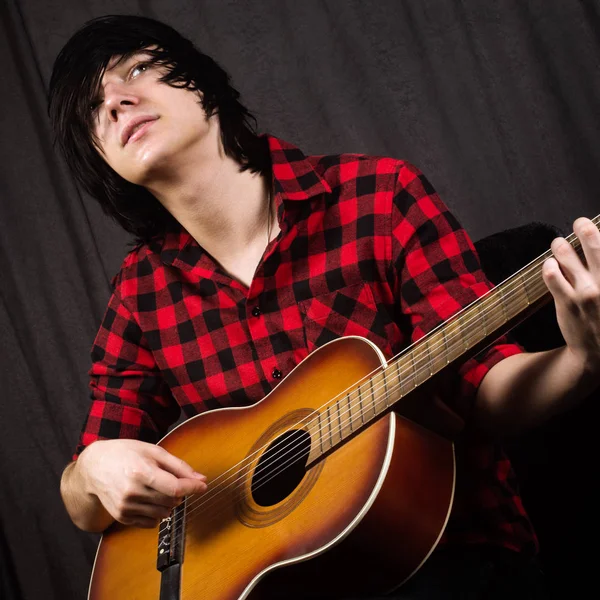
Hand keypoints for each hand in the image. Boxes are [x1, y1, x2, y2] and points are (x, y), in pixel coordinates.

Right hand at [78, 439, 207, 527]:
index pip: (175, 488)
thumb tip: (201, 479)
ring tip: (158, 488)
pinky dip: (157, 512)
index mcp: (141, 472)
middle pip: (171, 501)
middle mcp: (132, 492)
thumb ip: (179, 466)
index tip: (203, 486)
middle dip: (179, 492)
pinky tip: (149, 498)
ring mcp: (125, 507)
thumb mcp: (154, 451)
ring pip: (163, 513)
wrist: (94, 467)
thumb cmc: (126, 454)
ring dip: (168, 503)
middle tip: (172, 480)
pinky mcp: (122, 517)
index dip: (193, 488)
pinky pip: (151, 523)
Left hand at [542, 217, 599, 374]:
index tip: (596, 225)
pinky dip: (549, 266)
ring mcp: (587, 292)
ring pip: (568, 256)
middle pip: (596, 244)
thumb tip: (594, 252)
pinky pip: (552, 275)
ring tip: (558, 243)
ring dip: (561, 246)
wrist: (598, 354)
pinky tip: (550, 265)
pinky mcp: (567, 302)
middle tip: (580, 222)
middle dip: (586, 228)